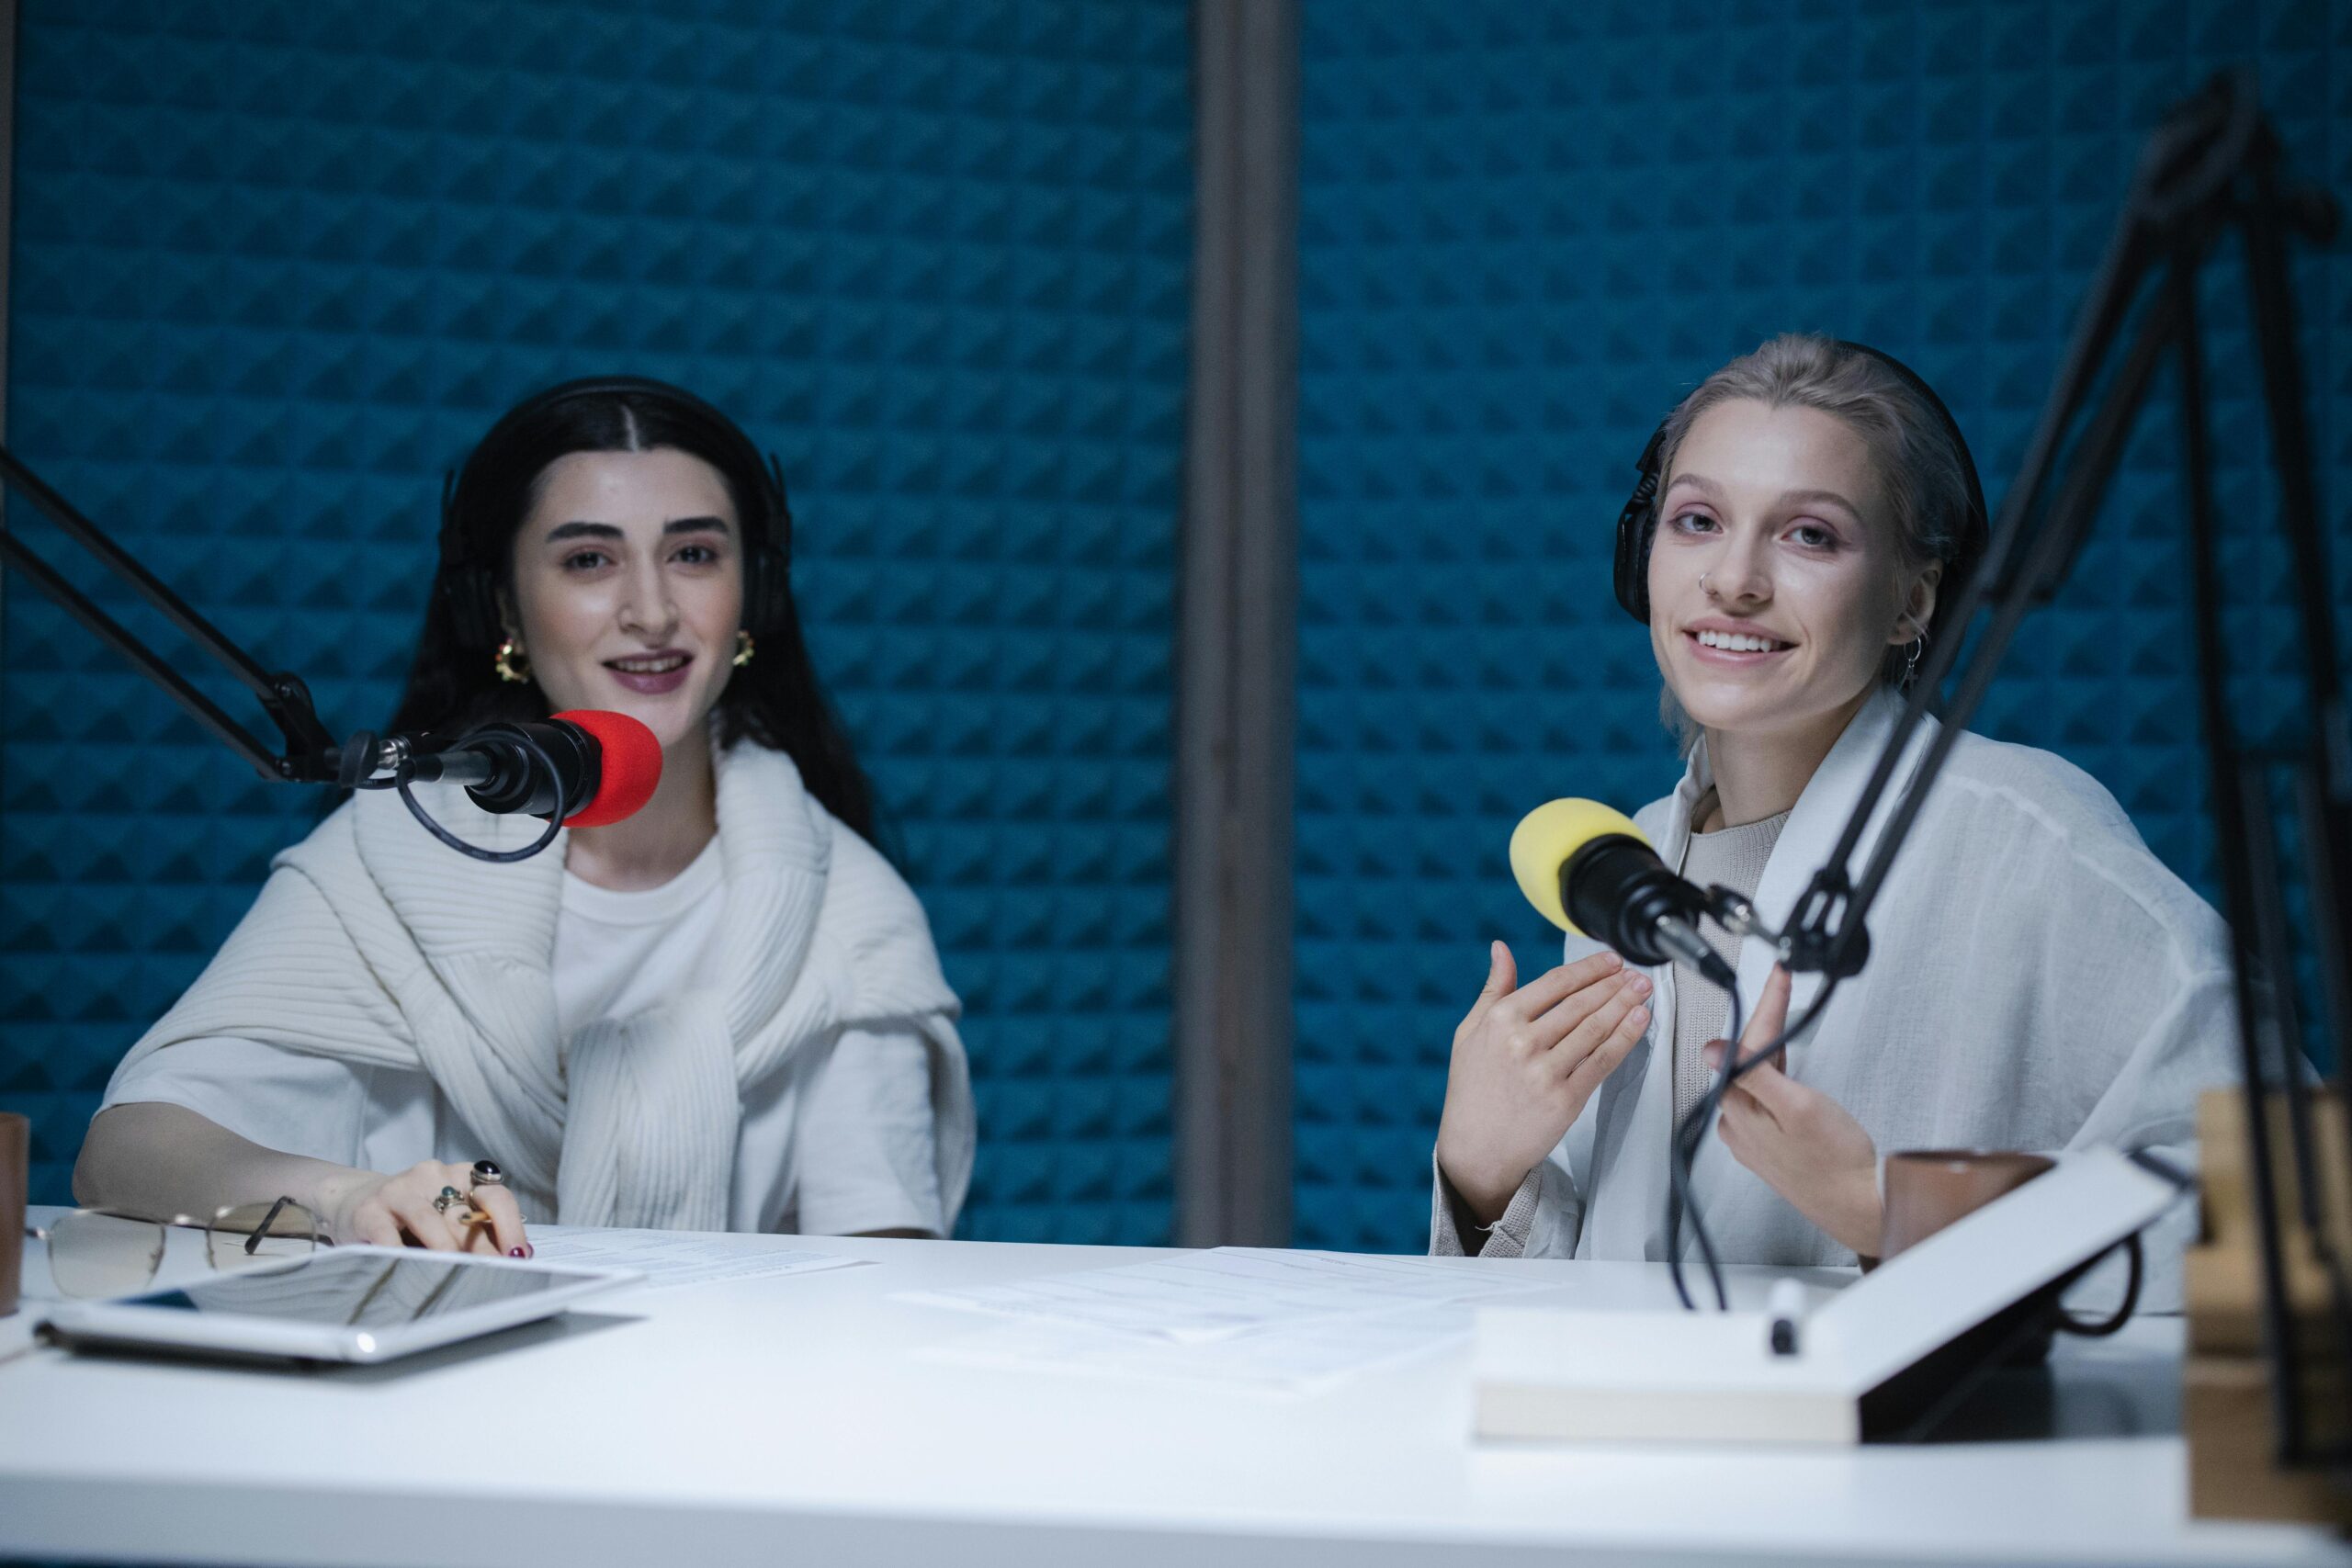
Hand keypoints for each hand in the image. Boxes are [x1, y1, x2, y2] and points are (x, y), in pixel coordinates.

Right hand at [316, 1160, 530, 1256]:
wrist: (353, 1201)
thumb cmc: (413, 1216)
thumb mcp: (448, 1215)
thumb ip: (479, 1230)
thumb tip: (518, 1256)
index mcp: (461, 1175)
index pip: (496, 1196)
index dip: (510, 1227)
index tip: (518, 1257)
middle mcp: (434, 1175)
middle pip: (465, 1216)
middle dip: (482, 1251)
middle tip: (493, 1277)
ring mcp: (400, 1190)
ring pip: (430, 1221)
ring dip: (446, 1252)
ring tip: (458, 1275)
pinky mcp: (370, 1210)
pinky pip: (389, 1236)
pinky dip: (402, 1256)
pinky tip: (412, 1272)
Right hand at [1435, 943, 1652, 1227]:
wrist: (1476, 1149)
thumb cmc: (1472, 1090)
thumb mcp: (1469, 1032)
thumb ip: (1492, 989)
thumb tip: (1500, 949)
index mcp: (1500, 1020)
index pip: (1555, 983)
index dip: (1589, 969)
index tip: (1610, 960)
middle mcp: (1522, 1043)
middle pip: (1580, 1004)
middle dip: (1614, 984)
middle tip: (1636, 973)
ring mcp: (1545, 1072)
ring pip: (1595, 1029)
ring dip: (1625, 1005)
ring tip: (1642, 992)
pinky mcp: (1565, 1099)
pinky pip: (1602, 1061)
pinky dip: (1625, 1038)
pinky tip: (1638, 1022)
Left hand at [1702, 966, 1881, 1256]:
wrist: (1858, 1204)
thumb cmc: (1836, 1161)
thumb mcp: (1798, 1108)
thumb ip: (1753, 1076)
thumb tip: (1713, 1049)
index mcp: (1738, 1111)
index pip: (1746, 1046)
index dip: (1767, 1008)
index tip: (1779, 978)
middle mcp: (1737, 1124)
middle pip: (1748, 1058)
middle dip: (1767, 1020)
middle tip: (1782, 983)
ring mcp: (1752, 1135)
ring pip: (1755, 1076)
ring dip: (1770, 1044)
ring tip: (1783, 1011)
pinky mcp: (1769, 1143)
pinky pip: (1764, 1097)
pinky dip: (1774, 1072)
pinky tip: (1783, 1062)